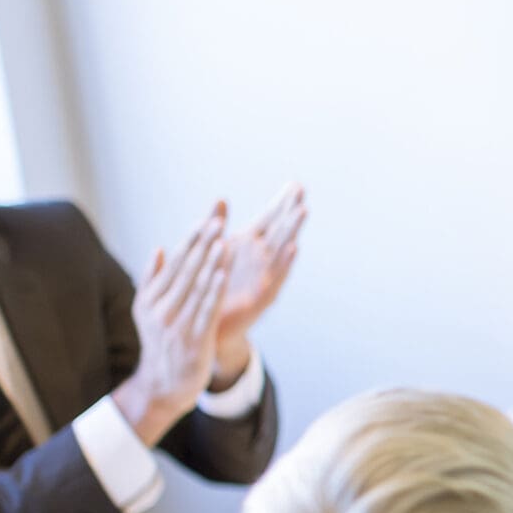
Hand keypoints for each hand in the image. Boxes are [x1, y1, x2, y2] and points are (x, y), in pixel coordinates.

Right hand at [111, 206, 230, 444]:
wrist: (164, 384)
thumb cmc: (162, 341)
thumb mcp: (149, 310)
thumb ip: (154, 280)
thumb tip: (162, 248)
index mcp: (150, 298)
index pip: (175, 263)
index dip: (192, 240)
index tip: (206, 218)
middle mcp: (161, 308)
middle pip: (185, 270)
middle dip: (203, 244)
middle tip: (218, 219)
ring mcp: (176, 324)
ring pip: (196, 287)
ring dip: (210, 262)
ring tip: (223, 239)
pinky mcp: (192, 338)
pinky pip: (204, 310)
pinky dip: (212, 290)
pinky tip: (222, 273)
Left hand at [210, 184, 305, 385]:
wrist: (209, 329)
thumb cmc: (214, 288)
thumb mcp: (214, 253)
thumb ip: (217, 225)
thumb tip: (220, 198)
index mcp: (249, 247)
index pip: (270, 219)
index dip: (281, 202)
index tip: (294, 183)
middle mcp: (262, 261)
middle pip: (280, 230)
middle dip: (291, 210)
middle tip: (303, 190)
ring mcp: (265, 278)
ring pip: (282, 251)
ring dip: (293, 230)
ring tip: (303, 210)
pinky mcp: (260, 298)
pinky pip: (276, 277)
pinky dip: (286, 262)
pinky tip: (294, 248)